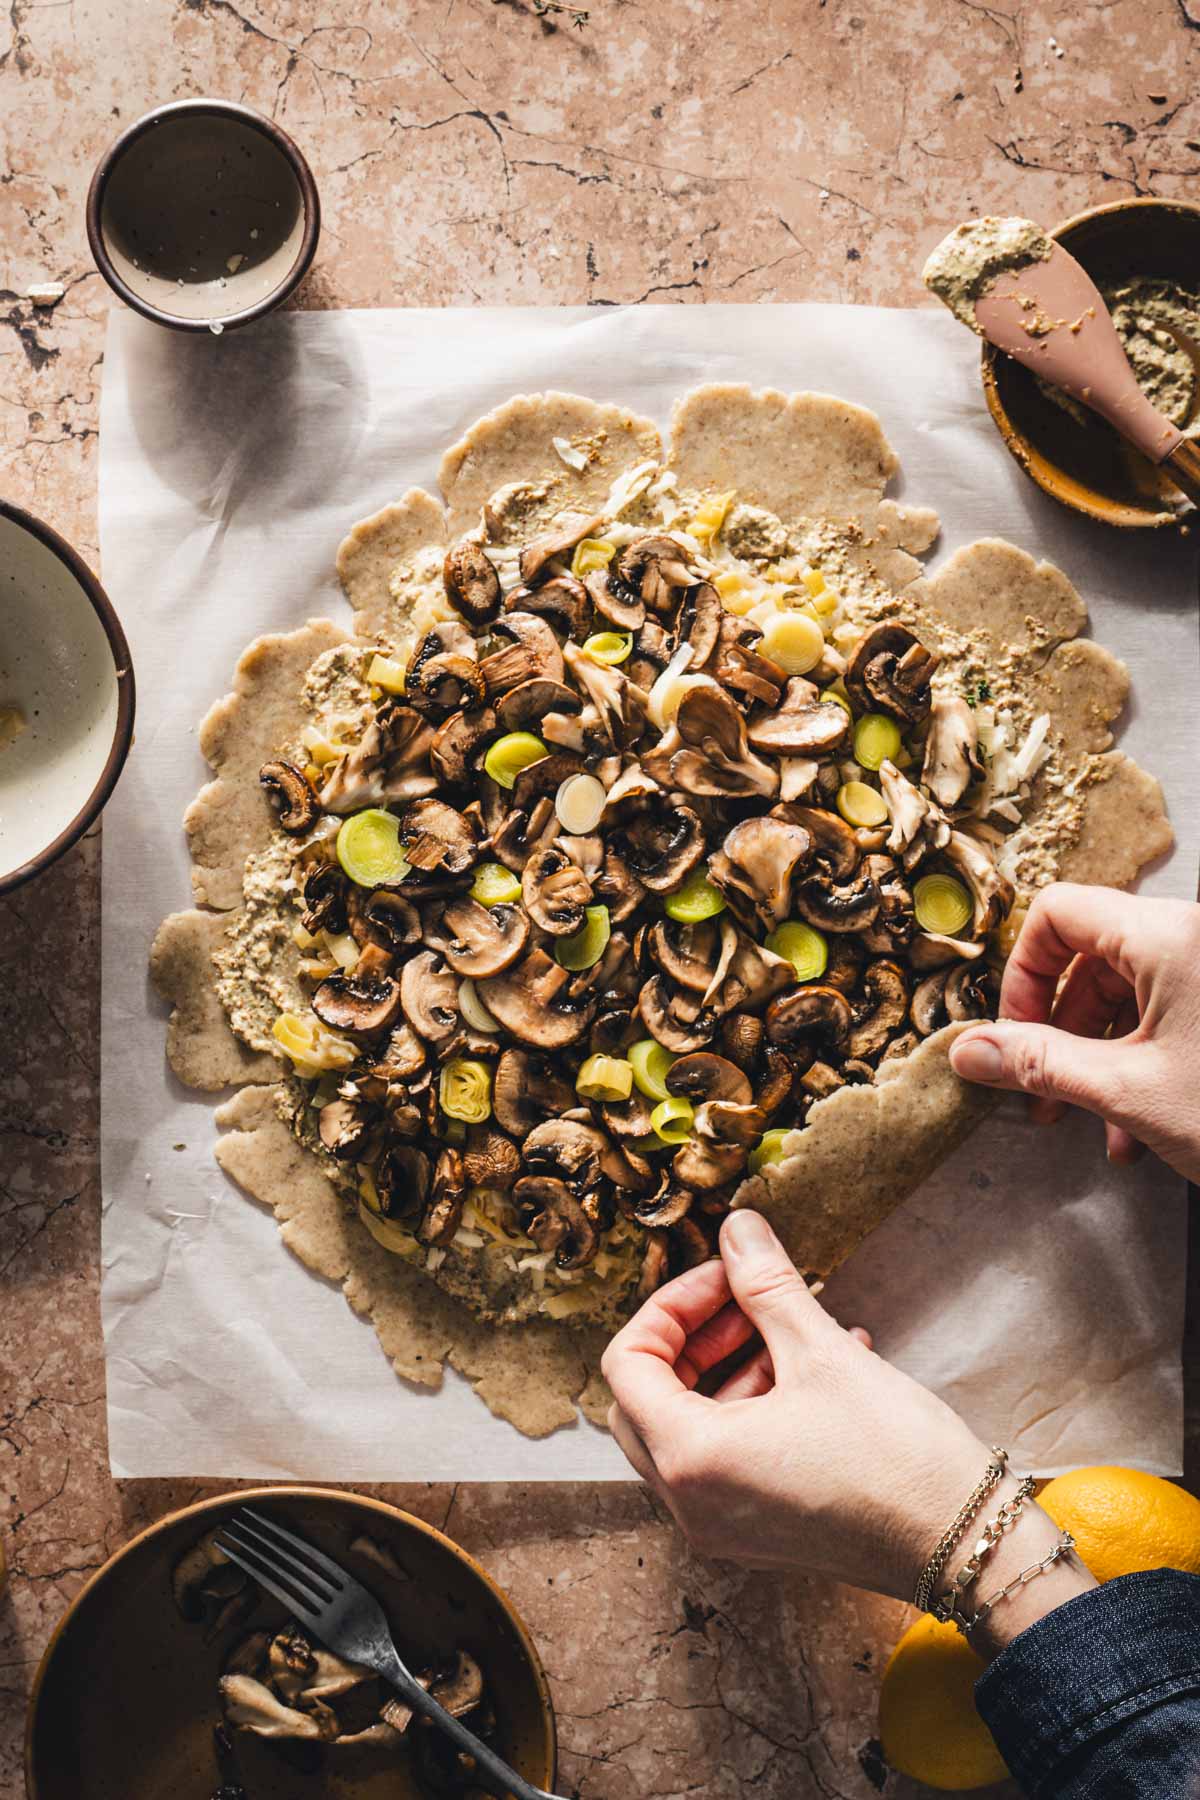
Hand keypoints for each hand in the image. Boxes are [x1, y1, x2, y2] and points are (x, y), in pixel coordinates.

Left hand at [602, 1209, 996, 1598]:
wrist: (966, 1549)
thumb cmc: (895, 1458)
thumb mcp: (822, 1354)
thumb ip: (766, 1285)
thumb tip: (736, 1228)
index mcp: (691, 1460)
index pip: (628, 1364)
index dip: (670, 1305)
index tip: (724, 1278)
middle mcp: (692, 1504)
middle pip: (645, 1400)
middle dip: (691, 1337)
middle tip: (744, 1300)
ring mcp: (723, 1526)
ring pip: (688, 1428)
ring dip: (728, 1367)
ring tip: (793, 1326)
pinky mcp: (759, 1532)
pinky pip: (726, 1458)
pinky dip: (752, 1406)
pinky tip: (815, 1366)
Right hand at [949, 884, 1199, 1181]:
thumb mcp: (1128, 1092)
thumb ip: (1040, 1064)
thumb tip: (968, 1051)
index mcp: (1169, 936)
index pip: (1059, 913)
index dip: (1023, 973)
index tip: (1016, 1033)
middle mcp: (1197, 937)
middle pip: (1092, 955)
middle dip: (1061, 1029)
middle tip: (1042, 1092)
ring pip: (1131, 989)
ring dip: (1101, 1056)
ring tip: (1097, 1126)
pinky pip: (1172, 1009)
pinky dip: (1143, 1059)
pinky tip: (1138, 1126)